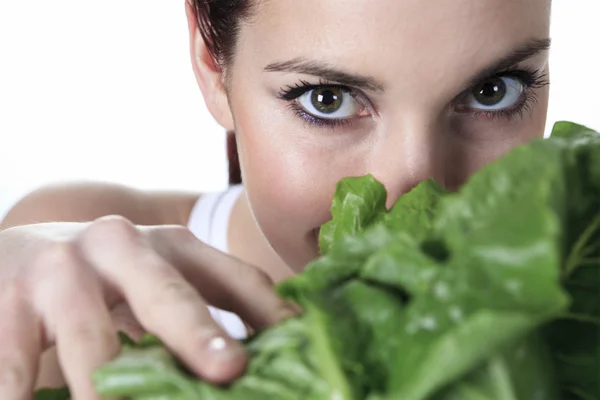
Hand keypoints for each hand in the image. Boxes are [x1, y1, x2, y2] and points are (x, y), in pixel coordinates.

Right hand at [0, 216, 295, 398]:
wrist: (16, 254)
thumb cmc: (104, 279)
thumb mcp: (156, 284)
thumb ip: (199, 311)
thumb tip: (257, 360)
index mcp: (171, 246)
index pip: (234, 277)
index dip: (270, 312)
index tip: (300, 344)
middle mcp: (120, 246)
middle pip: (166, 295)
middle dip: (198, 336)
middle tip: (229, 370)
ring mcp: (60, 271)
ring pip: (92, 343)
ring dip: (109, 391)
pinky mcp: (5, 301)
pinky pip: (16, 365)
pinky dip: (24, 395)